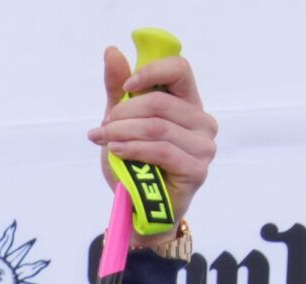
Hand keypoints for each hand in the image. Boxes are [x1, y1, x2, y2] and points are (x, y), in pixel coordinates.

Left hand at [86, 47, 216, 243]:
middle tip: (101, 127)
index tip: (126, 87)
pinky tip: (116, 151)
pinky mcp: (198, 170)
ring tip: (103, 140)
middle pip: (161, 101)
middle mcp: (202, 121)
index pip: (180, 69)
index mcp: (188, 103)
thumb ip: (119, 90)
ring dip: (122, 132)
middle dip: (123, 113)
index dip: (150, 72)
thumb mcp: (120, 124)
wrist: (137, 210)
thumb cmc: (133, 166)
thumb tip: (112, 51)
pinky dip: (132, 148)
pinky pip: (161, 150)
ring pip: (158, 127)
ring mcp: (204, 146)